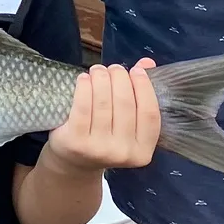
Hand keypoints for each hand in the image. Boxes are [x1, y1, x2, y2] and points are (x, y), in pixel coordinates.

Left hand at [45, 60, 159, 173]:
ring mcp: (99, 149)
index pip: (150, 114)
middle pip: (125, 104)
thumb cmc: (104, 136)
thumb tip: (147, 62)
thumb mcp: (126, 124)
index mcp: (143, 151)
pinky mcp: (76, 142)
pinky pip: (83, 107)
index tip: (136, 70)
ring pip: (103, 103)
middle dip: (119, 79)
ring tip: (98, 70)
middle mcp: (124, 153)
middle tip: (113, 68)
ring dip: (101, 79)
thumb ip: (139, 95)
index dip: (144, 88)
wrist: (73, 161)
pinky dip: (84, 88)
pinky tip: (84, 78)